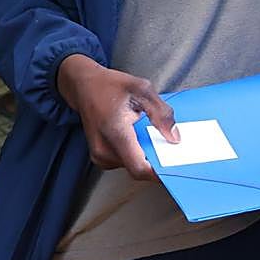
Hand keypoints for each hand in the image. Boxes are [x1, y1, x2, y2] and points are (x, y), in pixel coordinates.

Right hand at [56, 54, 176, 179]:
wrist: (84, 86)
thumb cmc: (110, 86)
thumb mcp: (142, 90)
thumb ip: (161, 113)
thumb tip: (174, 137)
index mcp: (115, 133)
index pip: (139, 168)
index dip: (158, 174)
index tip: (174, 170)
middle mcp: (104, 149)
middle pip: (138, 167)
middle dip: (155, 159)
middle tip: (168, 145)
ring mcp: (100, 156)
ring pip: (132, 165)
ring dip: (145, 154)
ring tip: (148, 133)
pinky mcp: (100, 157)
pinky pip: (125, 161)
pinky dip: (135, 153)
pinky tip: (137, 136)